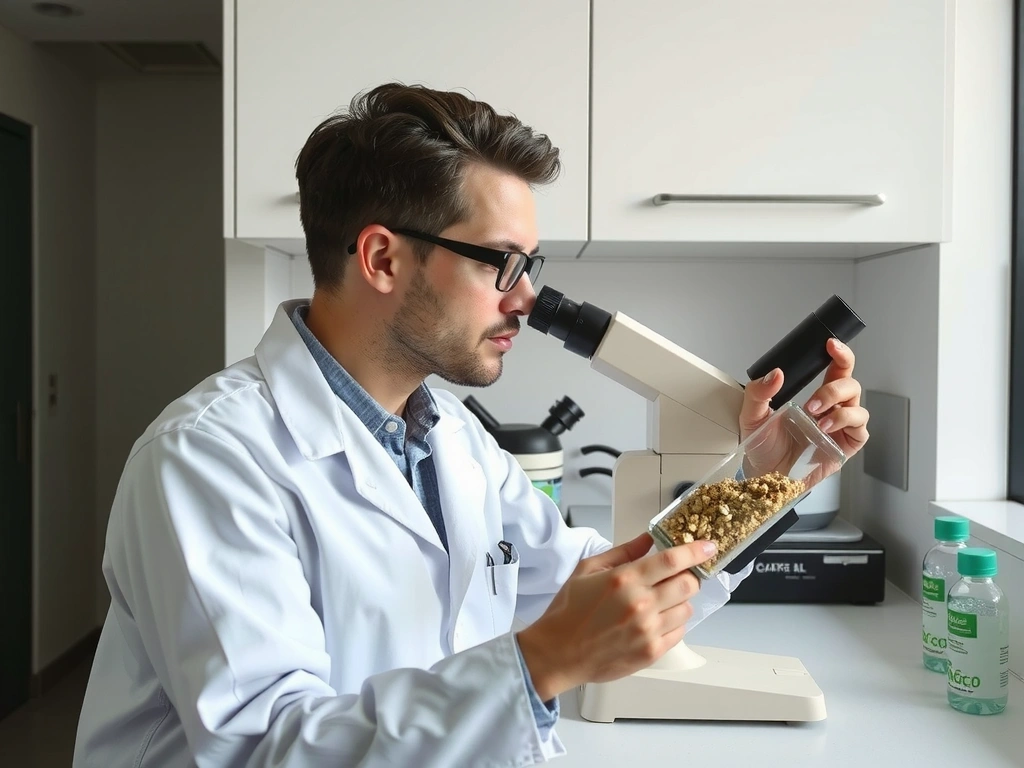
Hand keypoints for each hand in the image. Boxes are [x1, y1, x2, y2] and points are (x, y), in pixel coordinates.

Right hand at [516, 533, 716, 700]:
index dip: (696, 551)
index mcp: (624, 579)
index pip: (672, 560)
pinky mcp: (651, 652)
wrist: (558, 653)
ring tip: (660, 602)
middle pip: (688, 585)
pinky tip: (654, 620)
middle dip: (689, 577)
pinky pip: (679, 632)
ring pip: (686, 609)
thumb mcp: (587, 570)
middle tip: (679, 576)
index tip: (708, 546)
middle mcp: (640, 604)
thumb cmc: (569, 610)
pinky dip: (673, 623)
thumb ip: (622, 552)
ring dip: (679, 601)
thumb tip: (648, 539)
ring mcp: (648, 630)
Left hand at [739, 338, 870, 474]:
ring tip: (815, 416)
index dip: (840, 354)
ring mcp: (840, 427)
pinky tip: (825, 428)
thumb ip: (758, 392)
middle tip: (812, 401)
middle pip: (850, 383)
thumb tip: (774, 374)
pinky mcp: (846, 445)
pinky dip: (844, 423)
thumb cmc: (763, 446)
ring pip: (857, 404)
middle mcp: (831, 409)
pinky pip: (859, 429)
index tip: (831, 345)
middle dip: (835, 387)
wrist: (764, 476)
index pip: (835, 369)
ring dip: (838, 405)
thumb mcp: (751, 415)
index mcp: (814, 396)